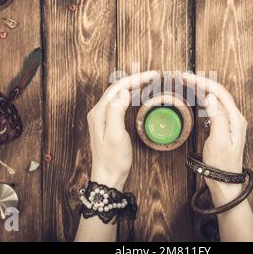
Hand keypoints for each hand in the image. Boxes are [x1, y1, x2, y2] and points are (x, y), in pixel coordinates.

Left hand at [88, 71, 159, 190]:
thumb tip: (123, 91)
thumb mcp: (116, 135)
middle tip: (154, 76)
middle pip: (117, 88)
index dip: (136, 79)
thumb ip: (116, 111)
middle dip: (136, 79)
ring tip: (149, 81)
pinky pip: (118, 102)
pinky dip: (130, 95)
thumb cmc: (113, 160)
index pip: (118, 87)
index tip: (152, 75)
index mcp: (99, 112)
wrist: (108, 177)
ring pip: (118, 94)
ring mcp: (102, 117)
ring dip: (133, 85)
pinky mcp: (107, 123)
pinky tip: (137, 95)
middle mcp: (98, 112)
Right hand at [182, 72, 247, 205]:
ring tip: (189, 83)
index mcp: (235, 119)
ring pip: (216, 99)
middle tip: (184, 78)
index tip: (188, 77)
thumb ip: (217, 117)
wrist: (225, 182)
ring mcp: (231, 123)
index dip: (203, 82)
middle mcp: (235, 118)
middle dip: (202, 83)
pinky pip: (215, 108)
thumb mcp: (218, 141)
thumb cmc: (221, 164)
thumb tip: (211, 97)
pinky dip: (205, 100)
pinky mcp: (225, 128)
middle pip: (218, 93)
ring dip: (203, 89)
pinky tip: (199, 99)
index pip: (219, 92)